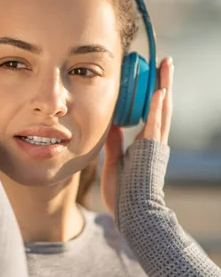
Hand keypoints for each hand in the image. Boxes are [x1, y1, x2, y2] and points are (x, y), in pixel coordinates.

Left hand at [101, 56, 173, 216]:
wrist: (132, 214)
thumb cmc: (123, 194)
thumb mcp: (114, 162)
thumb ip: (114, 143)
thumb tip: (111, 124)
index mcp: (145, 144)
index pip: (150, 112)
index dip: (151, 94)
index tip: (150, 77)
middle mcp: (153, 141)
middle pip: (161, 105)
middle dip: (163, 82)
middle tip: (165, 62)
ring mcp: (155, 145)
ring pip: (162, 109)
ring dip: (164, 85)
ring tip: (166, 65)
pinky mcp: (153, 150)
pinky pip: (155, 125)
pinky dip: (158, 108)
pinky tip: (160, 91)